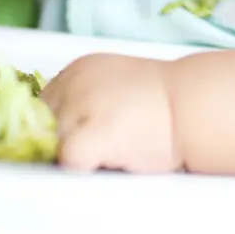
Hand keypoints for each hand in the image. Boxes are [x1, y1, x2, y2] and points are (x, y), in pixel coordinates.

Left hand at [41, 54, 182, 173]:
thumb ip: (86, 96)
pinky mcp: (96, 132)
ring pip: (52, 143)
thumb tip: (58, 125)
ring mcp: (82, 106)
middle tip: (95, 146)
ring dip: (74, 151)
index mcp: (78, 69)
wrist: (192, 102)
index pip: (42, 102)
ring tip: (107, 152)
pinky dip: (81, 164)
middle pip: (42, 122)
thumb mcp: (115, 83)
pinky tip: (105, 160)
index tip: (76, 134)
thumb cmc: (163, 99)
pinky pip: (69, 158)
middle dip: (61, 138)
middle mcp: (74, 83)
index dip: (55, 123)